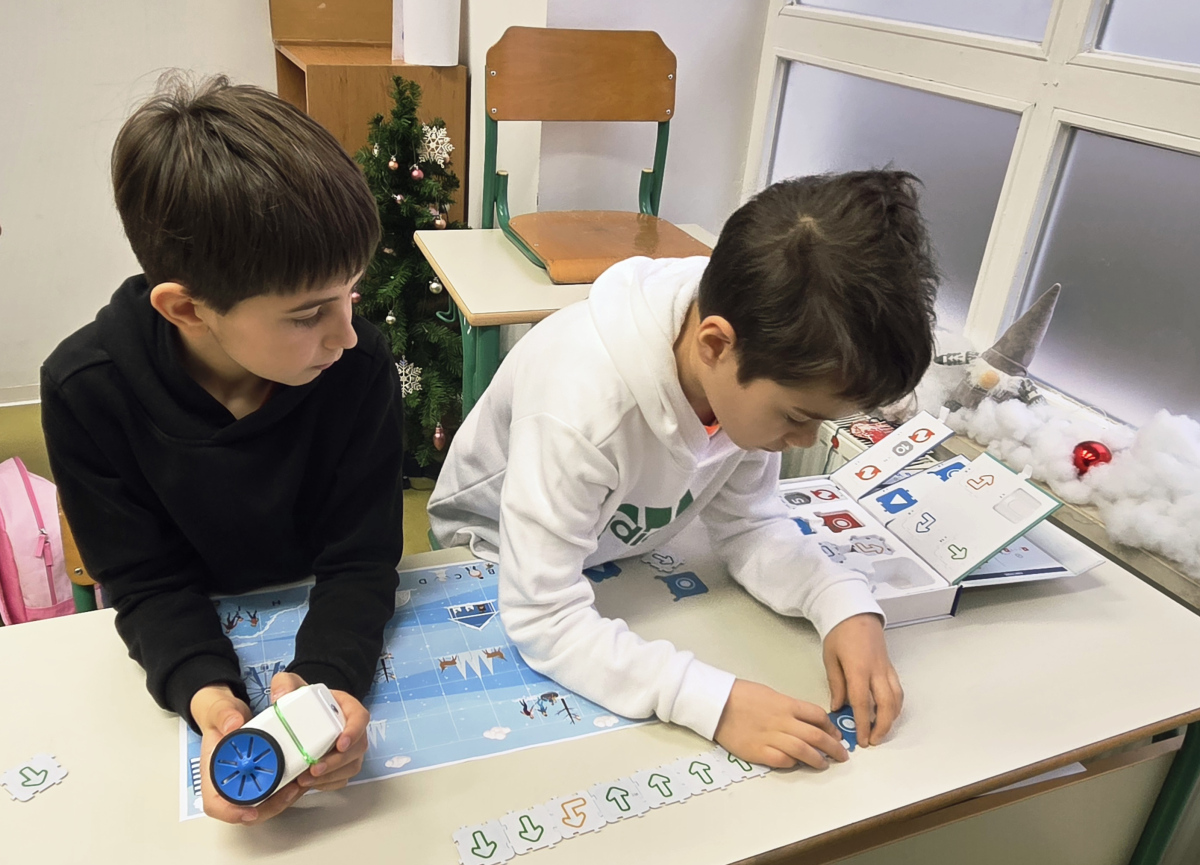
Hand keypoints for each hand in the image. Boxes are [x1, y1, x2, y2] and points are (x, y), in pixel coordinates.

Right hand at [192, 683, 302, 824]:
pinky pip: (276, 789)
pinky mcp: (263, 775)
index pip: (216, 804)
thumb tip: (233, 723)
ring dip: (285, 798)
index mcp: (214, 772)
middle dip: (272, 804)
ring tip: (303, 782)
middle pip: (248, 809)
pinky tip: (303, 775)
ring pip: (266, 803)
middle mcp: (231, 782)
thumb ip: (223, 714)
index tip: (251, 811)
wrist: (230, 713)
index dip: (232, 812)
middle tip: (292, 789)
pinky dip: (289, 786)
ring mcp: (249, 780)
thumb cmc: (221, 717)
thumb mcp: (218, 709)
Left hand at [270, 672, 370, 794]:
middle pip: (357, 748)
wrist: (300, 714)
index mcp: (347, 708)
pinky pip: (341, 779)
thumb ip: (284, 684)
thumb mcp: (291, 685)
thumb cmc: (302, 699)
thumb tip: (279, 698)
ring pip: (351, 766)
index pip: (361, 718)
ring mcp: (348, 749)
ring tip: (306, 780)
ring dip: (331, 776)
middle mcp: (352, 729)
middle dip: (337, 762)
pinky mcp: (340, 766)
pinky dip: (326, 784)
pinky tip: (309, 784)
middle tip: (315, 768)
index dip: (354, 732)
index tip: (340, 743)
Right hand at [713, 679, 848, 769]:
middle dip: (833, 747)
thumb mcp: (771, 694)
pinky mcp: (758, 751)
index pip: (817, 716)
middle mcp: (783, 722)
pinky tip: (796, 764)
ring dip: (818, 759)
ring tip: (825, 764)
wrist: (716, 703)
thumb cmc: (742, 694)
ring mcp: (771, 738)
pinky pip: (782, 761)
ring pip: (803, 751)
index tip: (836, 735)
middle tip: (842, 755)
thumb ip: (789, 708)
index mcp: (786, 704)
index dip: (830, 727)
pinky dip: (793, 763)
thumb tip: (806, 721)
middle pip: (816, 736)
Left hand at [823, 613, 903, 747]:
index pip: (862, 703)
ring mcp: (887, 670)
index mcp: (858, 669)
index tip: (861, 740)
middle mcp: (877, 671)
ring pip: (896, 699)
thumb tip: (838, 708)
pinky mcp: (891, 668)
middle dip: (882, 727)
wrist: (856, 614)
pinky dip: (896, 706)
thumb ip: (836, 684)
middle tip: (873, 741)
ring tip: (881, 732)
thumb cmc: (839, 635)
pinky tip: (889, 714)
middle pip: (886, 705)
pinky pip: (898, 691)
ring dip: (891, 719)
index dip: (863, 723)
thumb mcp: (830, 658)